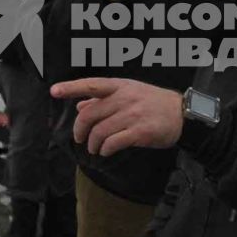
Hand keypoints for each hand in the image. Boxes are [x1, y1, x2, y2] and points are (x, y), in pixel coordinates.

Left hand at [51, 78, 182, 155]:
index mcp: (120, 86)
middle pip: (90, 114)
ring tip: (95, 148)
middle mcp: (124, 98)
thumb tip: (79, 105)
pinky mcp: (140, 132)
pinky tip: (106, 151)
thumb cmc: (154, 102)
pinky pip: (114, 142)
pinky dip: (105, 149)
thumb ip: (103, 99)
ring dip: (93, 144)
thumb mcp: (129, 93)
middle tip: (80, 139)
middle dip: (80, 130)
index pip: (91, 85)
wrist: (182, 114)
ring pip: (100, 131)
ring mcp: (132, 115)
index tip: (54, 91)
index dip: (71, 88)